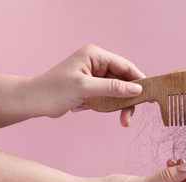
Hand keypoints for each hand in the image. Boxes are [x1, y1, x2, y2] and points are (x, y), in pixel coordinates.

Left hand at [26, 44, 144, 125]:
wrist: (34, 102)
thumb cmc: (55, 90)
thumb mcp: (86, 88)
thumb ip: (113, 88)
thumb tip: (138, 89)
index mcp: (95, 56)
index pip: (125, 66)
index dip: (139, 80)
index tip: (151, 94)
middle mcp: (97, 64)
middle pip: (123, 81)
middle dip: (128, 99)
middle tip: (130, 117)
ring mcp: (95, 77)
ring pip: (117, 92)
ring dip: (119, 106)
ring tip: (122, 122)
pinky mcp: (92, 89)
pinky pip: (108, 98)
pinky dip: (108, 107)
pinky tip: (96, 111)